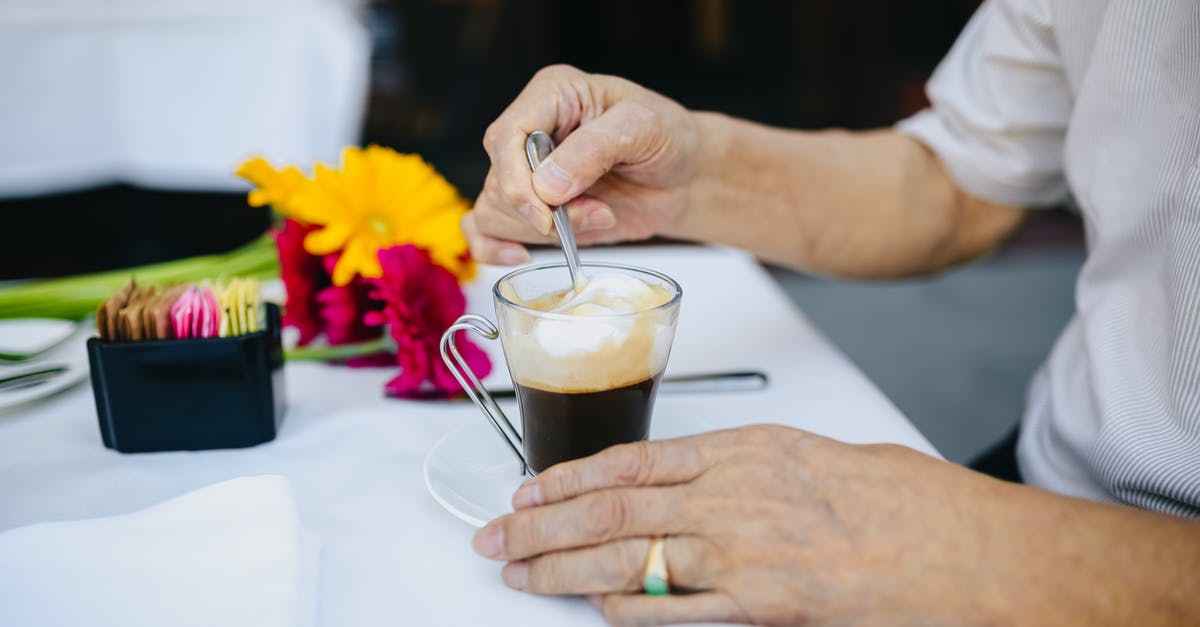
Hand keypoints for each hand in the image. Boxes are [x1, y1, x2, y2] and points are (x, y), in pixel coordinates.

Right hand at [465, 64, 700, 264]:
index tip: (545, 214)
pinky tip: (520, 256)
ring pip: (494, 210)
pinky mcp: (531, 209)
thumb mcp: (643, 127)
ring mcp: (527, 173)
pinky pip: (485, 231)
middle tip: (598, 211)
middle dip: (544, 211)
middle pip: (498, 180)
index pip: (505, 136)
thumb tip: (546, 186)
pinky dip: (494, 249)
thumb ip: (595, 148)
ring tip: (598, 216)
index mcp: (551, 95)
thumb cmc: (667, 138)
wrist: (683, 175)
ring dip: (543, 231)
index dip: (516, 181)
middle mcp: (530, 131)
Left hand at [471, 425, 1048, 625]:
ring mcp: (743, 552)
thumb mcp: (814, 457)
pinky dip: (626, 608)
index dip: (568, 476)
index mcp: (745, 448)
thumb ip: (745, 469)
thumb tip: (691, 488)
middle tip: (496, 537)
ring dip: (563, 566)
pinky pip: (674, 609)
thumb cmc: (903, 500)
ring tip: (520, 573)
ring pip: (628, 556)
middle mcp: (733, 495)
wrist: (962, 547)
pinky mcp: (761, 605)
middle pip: (612, 507)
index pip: (632, 460)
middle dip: (542, 524)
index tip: (528, 489)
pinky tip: (593, 607)